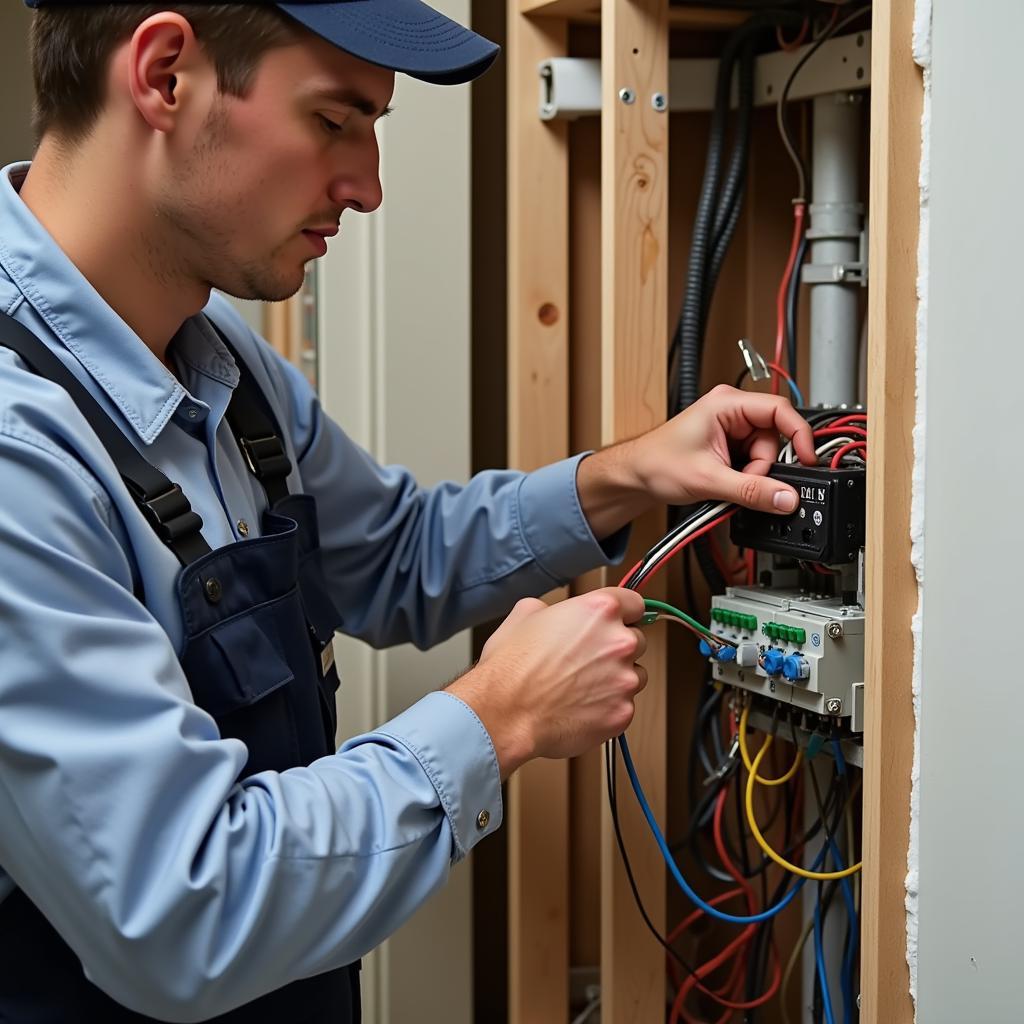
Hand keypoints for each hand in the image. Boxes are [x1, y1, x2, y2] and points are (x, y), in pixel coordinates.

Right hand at [447, 588, 647, 778]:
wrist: (505, 712)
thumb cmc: (511, 667)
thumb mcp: (524, 614)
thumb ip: (553, 608)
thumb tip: (555, 614)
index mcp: (600, 611)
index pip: (635, 603)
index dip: (625, 613)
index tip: (621, 621)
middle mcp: (619, 643)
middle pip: (636, 640)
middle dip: (615, 649)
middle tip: (587, 659)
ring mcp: (624, 680)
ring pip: (635, 675)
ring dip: (616, 679)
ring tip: (581, 686)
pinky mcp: (622, 713)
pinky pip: (624, 706)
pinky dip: (607, 707)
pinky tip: (579, 706)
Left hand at [576, 385, 816, 537]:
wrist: (635, 476)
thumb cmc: (656, 463)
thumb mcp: (708, 479)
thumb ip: (750, 491)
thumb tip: (785, 498)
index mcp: (727, 403)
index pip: (780, 411)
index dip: (798, 436)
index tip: (807, 460)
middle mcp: (732, 411)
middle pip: (774, 439)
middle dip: (762, 468)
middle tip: (742, 483)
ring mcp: (731, 429)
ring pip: (764, 456)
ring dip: (751, 477)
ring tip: (725, 484)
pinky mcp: (729, 447)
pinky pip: (753, 464)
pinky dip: (745, 479)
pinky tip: (726, 483)